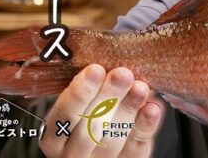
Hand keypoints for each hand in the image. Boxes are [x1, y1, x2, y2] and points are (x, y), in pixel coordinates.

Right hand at [39, 64, 164, 157]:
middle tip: (122, 74)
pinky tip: (152, 108)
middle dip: (108, 97)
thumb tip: (111, 58)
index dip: (79, 93)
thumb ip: (91, 86)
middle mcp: (72, 153)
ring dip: (128, 109)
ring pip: (113, 138)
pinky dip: (144, 126)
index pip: (62, 116)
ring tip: (141, 87)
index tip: (95, 69)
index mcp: (54, 135)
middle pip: (89, 127)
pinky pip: (135, 147)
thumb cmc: (93, 112)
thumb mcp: (83, 102)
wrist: (105, 146)